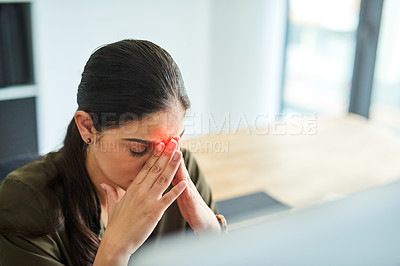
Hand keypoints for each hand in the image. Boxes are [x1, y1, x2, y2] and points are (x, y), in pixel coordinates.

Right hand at [94, 139, 186, 264]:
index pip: (146, 167)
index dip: (155, 154)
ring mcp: (148, 201)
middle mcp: (140, 191)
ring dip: (172, 165)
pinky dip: (176, 190)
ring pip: (162, 179)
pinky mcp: (154, 212)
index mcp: (133, 188)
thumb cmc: (116, 225)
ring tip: (179, 153)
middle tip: (174, 141)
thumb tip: (105, 183)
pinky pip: (168, 198)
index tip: (161, 143)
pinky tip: (184, 182)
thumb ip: (111, 192)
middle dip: (166, 154)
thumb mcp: (113, 205)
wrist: (116, 242)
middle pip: (156, 169)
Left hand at [172, 138, 220, 234]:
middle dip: (175, 152)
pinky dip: (186, 188)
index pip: (170, 163)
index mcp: (178, 180)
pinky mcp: (192, 203)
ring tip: (178, 153)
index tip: (161, 138)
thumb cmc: (189, 205)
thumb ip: (174, 178)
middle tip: (172, 137)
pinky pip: (189, 195)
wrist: (204, 221)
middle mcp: (185, 183)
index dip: (165, 152)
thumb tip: (164, 167)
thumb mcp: (180, 190)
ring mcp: (190, 191)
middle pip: (178, 165)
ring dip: (181, 165)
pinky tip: (185, 182)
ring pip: (184, 176)